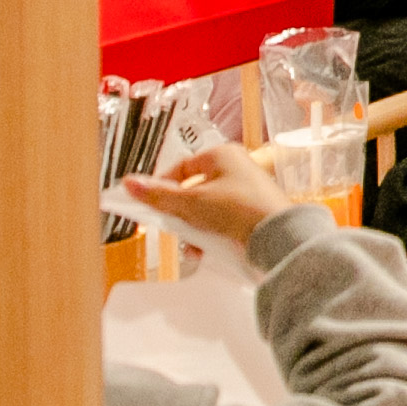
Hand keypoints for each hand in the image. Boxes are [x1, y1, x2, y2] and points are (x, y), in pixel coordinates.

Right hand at [124, 134, 292, 246]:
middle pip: (192, 191)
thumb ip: (159, 196)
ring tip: (193, 244)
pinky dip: (210, 236)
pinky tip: (205, 249)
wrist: (277, 237)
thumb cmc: (240, 210)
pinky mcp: (251, 213)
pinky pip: (221, 222)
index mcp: (222, 155)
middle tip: (174, 227)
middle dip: (180, 215)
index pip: (181, 168)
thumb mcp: (190, 203)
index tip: (149, 204)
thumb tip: (129, 184)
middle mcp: (236, 169)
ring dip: (193, 229)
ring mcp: (245, 192)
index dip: (162, 186)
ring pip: (205, 210)